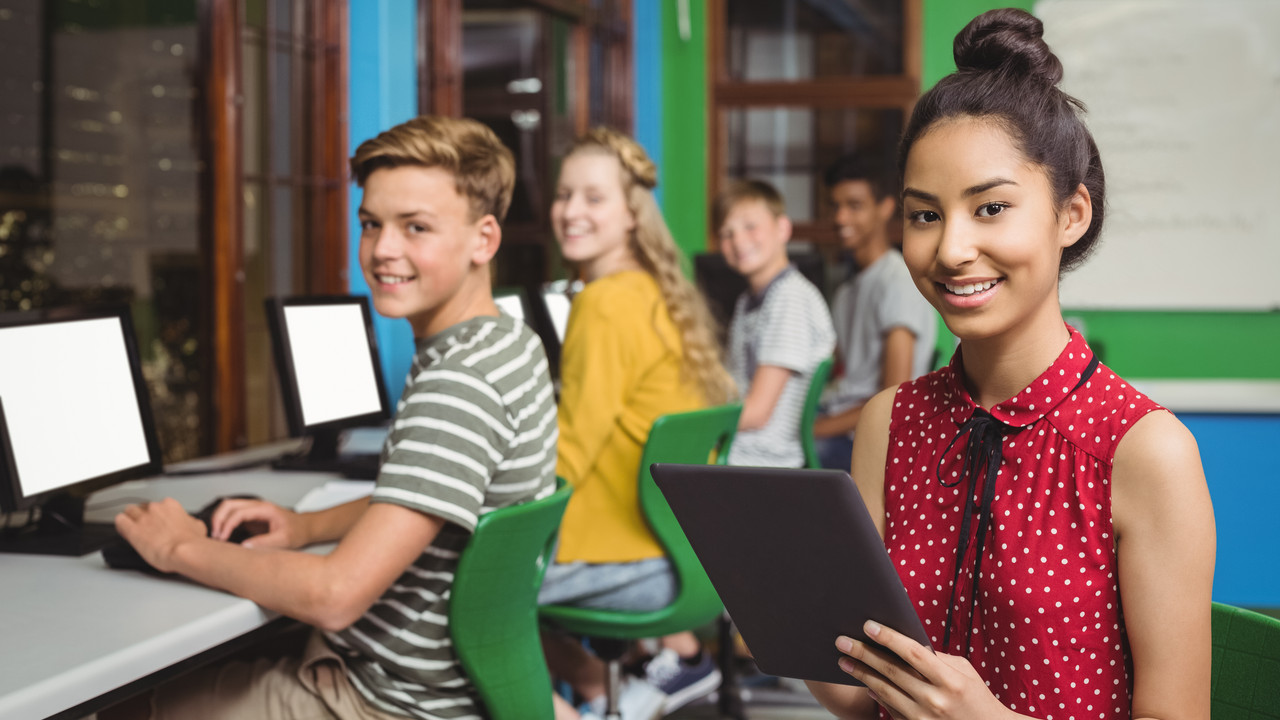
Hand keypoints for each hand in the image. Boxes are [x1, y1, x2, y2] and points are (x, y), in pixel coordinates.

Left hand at [115, 498, 207, 573]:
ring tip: (132, 527)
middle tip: (146, 526)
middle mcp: (156, 508)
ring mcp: (143, 518)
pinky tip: (124, 530)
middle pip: (142, 507)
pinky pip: (120, 521)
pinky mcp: (132, 530)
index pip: (158, 505)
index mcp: (171, 505)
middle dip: (143, 515)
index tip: (157, 522)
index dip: (156, 514)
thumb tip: (188, 522)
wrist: (184, 551)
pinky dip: (121, 525)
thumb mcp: (197, 526)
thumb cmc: (191, 542)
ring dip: (130, 518)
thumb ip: (188, 521)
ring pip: (129, 511)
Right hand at [209, 497, 305, 548]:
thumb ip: (265, 542)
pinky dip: (223, 523)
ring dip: (219, 520)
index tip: (222, 538)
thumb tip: (244, 547)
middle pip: (228, 504)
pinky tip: (222, 535)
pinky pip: (232, 515)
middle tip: (215, 536)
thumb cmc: (297, 531)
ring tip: (216, 536)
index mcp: (264, 509)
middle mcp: (256, 506)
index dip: (228, 525)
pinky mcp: (250, 517)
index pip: (239, 512)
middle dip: (218, 519)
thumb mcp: (284, 539)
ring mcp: (252, 510)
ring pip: (228, 507)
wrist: (304, 527)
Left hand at [835, 621, 1011, 719]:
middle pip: (892, 671)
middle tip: (842, 641)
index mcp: (950, 680)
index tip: (868, 625)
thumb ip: (935, 658)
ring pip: (884, 690)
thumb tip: (905, 643)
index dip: (889, 638)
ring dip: (862, 674)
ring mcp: (923, 718)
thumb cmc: (975, 697)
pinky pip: (890, 709)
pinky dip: (876, 695)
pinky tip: (864, 684)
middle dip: (864, 653)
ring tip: (845, 660)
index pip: (913, 653)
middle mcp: (935, 700)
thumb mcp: (963, 671)